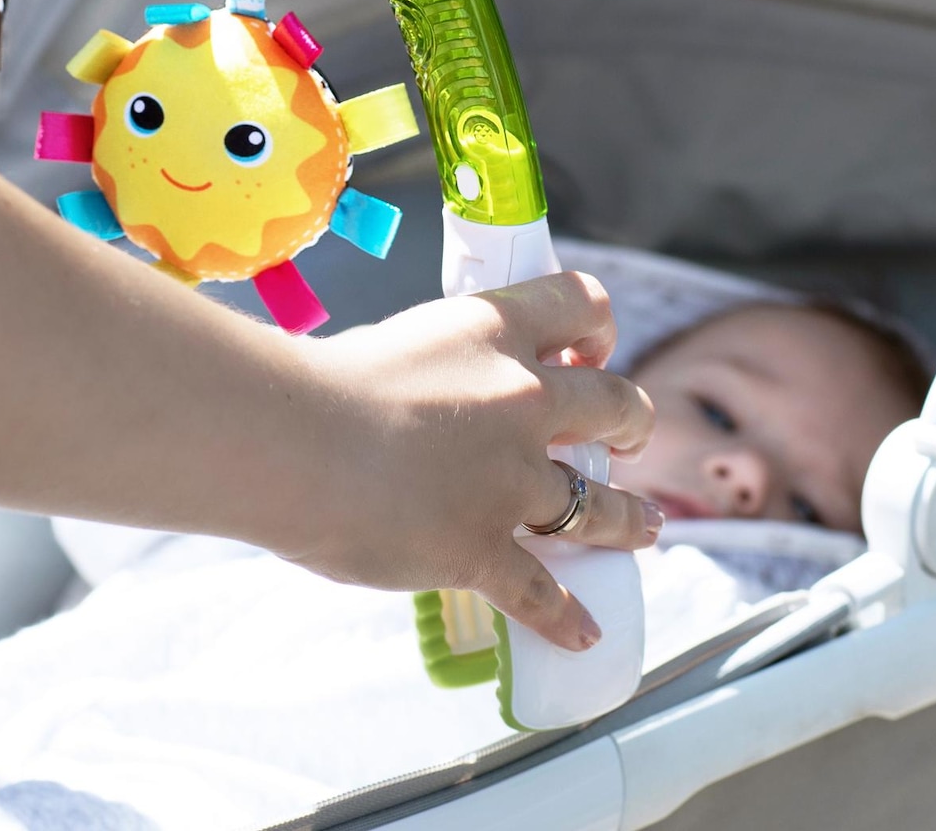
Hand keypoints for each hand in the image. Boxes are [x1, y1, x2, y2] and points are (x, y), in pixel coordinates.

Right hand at [280, 272, 657, 651]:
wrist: (289, 441)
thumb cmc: (311, 387)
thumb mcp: (388, 345)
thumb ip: (430, 371)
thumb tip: (427, 409)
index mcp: (493, 331)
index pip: (579, 303)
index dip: (597, 326)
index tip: (593, 348)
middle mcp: (519, 400)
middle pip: (615, 404)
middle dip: (631, 423)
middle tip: (629, 437)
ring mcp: (509, 480)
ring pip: (597, 505)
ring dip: (628, 519)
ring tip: (645, 527)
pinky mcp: (482, 548)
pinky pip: (539, 591)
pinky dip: (563, 617)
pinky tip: (581, 632)